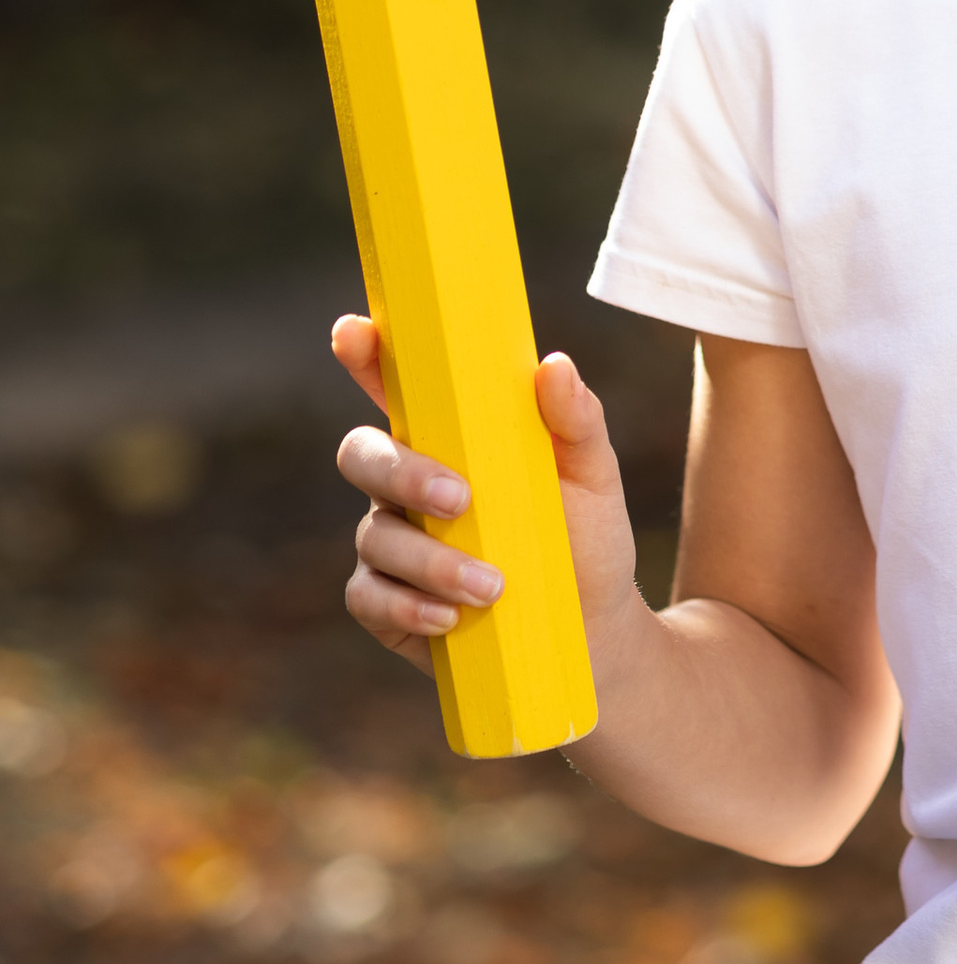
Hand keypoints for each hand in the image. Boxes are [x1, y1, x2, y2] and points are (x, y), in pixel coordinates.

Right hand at [331, 316, 641, 676]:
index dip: (368, 356)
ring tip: (494, 586)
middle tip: (461, 499)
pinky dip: (409, 604)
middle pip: (363, 454)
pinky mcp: (384, 603)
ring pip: (374, 534)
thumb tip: (554, 364)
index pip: (398, 387)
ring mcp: (391, 543)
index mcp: (452, 438)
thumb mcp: (594, 477)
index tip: (354, 332)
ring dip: (431, 560)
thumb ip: (576, 421)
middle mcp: (407, 483)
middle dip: (402, 472)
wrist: (590, 632)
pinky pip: (368, 596)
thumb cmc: (585, 539)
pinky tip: (452, 616)